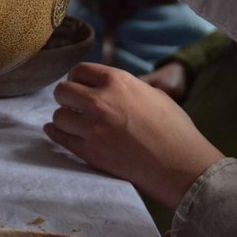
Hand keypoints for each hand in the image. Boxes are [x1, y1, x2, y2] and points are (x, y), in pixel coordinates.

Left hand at [43, 63, 222, 208]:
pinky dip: (55, 132)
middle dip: (66, 97)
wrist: (180, 166)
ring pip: (58, 116)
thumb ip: (125, 88)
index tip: (79, 86)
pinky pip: (59, 137)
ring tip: (73, 121)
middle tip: (73, 104)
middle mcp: (100, 101)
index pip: (79, 71)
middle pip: (62, 91)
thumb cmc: (174, 129)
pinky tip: (55, 130)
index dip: (77, 79)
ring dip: (64, 118)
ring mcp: (92, 128)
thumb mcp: (152, 94)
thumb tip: (109, 87)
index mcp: (118, 82)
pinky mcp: (88, 151)